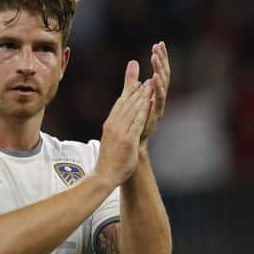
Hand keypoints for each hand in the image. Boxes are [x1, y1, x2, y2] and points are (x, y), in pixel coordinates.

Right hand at [94, 60, 152, 187]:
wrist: (104, 175)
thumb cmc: (108, 161)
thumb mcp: (109, 142)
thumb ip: (114, 131)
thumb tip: (116, 126)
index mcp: (109, 125)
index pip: (119, 105)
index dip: (129, 93)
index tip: (136, 84)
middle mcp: (113, 125)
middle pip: (126, 104)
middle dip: (136, 90)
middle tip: (145, 79)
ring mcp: (120, 132)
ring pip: (133, 109)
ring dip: (142, 96)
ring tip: (150, 84)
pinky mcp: (127, 139)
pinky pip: (138, 122)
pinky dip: (144, 110)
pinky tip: (150, 102)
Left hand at [140, 41, 169, 148]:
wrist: (133, 143)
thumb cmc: (134, 119)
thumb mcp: (131, 94)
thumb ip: (131, 79)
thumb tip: (133, 61)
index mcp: (154, 91)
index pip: (160, 70)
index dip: (161, 57)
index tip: (158, 43)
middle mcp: (159, 97)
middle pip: (164, 75)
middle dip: (162, 60)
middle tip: (158, 47)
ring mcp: (158, 107)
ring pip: (162, 86)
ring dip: (159, 72)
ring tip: (155, 58)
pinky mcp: (154, 116)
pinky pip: (157, 101)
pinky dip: (157, 90)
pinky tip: (154, 80)